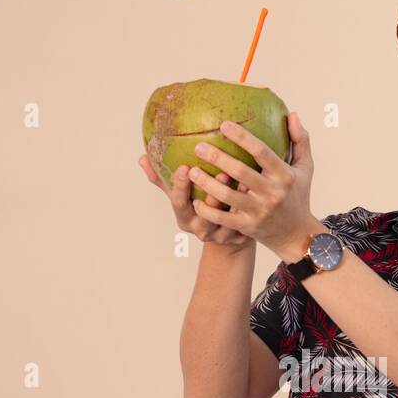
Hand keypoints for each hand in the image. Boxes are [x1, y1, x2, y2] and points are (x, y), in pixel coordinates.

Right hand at [138, 153, 254, 249]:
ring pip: (227, 220)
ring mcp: (219, 237)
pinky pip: (244, 223)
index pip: (178, 202)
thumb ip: (162, 179)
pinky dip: (250, 208)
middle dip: (213, 195)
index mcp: (184, 218)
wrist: (224, 234)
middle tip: (222, 173)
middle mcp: (200, 230)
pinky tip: (255, 191)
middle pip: (205, 215)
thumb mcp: (181, 196)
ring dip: (236, 200)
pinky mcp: (238, 239)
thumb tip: (142, 158)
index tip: (184, 167)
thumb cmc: (199, 206)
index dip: (180, 187)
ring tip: (243, 181)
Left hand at [186, 112, 314, 260]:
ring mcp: (259, 212)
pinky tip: (195, 201)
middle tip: (198, 146)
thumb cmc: (297, 195)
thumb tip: (292, 115)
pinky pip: (224, 219)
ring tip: (192, 171)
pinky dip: (208, 211)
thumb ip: (300, 141)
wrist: (297, 235)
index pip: (262, 152)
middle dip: (218, 158)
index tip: (224, 125)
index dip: (242, 137)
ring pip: (228, 196)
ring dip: (207, 184)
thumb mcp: (305, 169)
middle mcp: (272, 193)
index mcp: (285, 175)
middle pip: (241, 172)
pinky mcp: (248, 227)